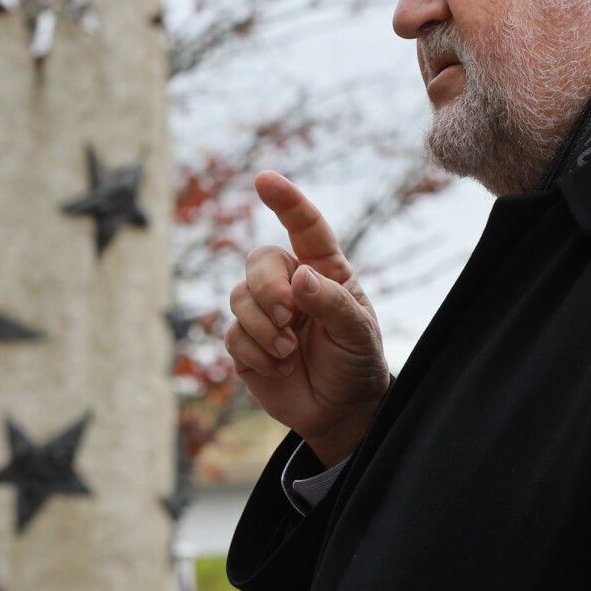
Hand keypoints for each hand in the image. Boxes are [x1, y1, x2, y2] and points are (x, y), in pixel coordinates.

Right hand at [225, 171, 388, 464]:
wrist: (339, 410)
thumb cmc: (356, 362)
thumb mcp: (359, 333)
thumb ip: (333, 303)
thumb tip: (299, 277)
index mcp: (323, 270)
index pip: (304, 228)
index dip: (286, 202)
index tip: (265, 179)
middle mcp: (289, 284)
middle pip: (259, 262)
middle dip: (268, 287)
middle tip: (289, 317)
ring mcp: (264, 312)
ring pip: (238, 297)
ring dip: (264, 326)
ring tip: (290, 350)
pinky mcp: (244, 343)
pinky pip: (231, 334)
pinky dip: (256, 352)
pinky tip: (279, 366)